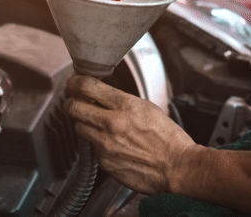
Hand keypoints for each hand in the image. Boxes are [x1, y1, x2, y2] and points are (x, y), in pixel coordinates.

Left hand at [63, 74, 200, 194]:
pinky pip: (92, 148)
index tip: (74, 83)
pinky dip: (97, 144)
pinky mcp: (105, 162)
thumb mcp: (147, 108)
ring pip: (79, 127)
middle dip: (71, 103)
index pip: (87, 86)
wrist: (178, 168)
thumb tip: (101, 95)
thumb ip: (121, 101)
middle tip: (74, 102)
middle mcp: (112, 123)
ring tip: (96, 124)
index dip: (75, 83)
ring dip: (84, 123)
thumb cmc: (168, 139)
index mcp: (125, 105)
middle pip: (73, 107)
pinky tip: (112, 144)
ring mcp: (106, 144)